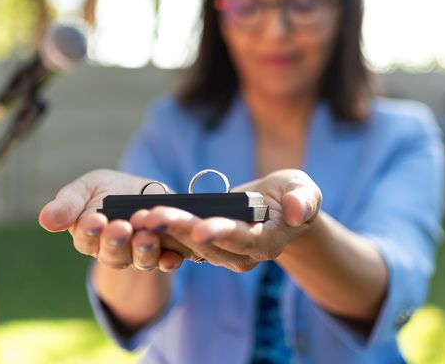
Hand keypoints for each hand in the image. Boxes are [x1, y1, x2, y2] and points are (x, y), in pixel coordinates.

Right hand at [38, 169, 191, 271]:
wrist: (144, 192)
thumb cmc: (107, 190)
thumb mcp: (86, 188)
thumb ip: (68, 204)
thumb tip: (45, 219)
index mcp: (89, 237)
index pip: (85, 239)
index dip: (89, 232)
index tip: (94, 220)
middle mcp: (113, 251)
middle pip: (112, 254)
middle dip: (116, 242)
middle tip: (120, 228)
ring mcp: (139, 254)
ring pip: (140, 260)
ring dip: (143, 251)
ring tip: (146, 237)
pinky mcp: (165, 252)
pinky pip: (167, 262)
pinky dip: (169, 260)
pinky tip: (173, 255)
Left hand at [132, 169, 321, 272]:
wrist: (280, 209)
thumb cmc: (293, 196)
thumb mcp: (305, 191)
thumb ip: (303, 201)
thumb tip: (296, 212)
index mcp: (268, 241)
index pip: (244, 240)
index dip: (222, 233)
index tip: (200, 228)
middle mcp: (244, 254)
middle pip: (209, 244)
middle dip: (180, 230)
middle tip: (152, 218)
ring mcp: (223, 253)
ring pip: (190, 246)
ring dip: (164, 232)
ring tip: (139, 217)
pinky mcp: (207, 246)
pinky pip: (182, 242)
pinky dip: (162, 232)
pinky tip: (140, 219)